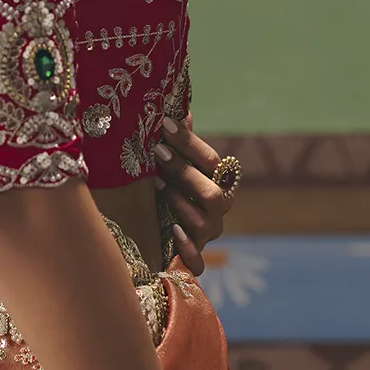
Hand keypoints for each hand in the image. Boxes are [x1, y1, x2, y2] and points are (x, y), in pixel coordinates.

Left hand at [152, 112, 230, 274]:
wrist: (153, 225)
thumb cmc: (164, 182)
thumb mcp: (168, 161)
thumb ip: (177, 139)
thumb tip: (175, 107)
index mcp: (215, 180)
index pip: (212, 161)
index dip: (188, 143)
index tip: (162, 125)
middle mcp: (217, 207)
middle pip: (213, 193)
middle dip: (185, 172)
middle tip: (157, 152)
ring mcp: (207, 233)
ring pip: (206, 223)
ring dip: (181, 204)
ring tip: (158, 188)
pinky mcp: (193, 258)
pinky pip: (199, 262)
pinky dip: (188, 250)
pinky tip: (172, 232)